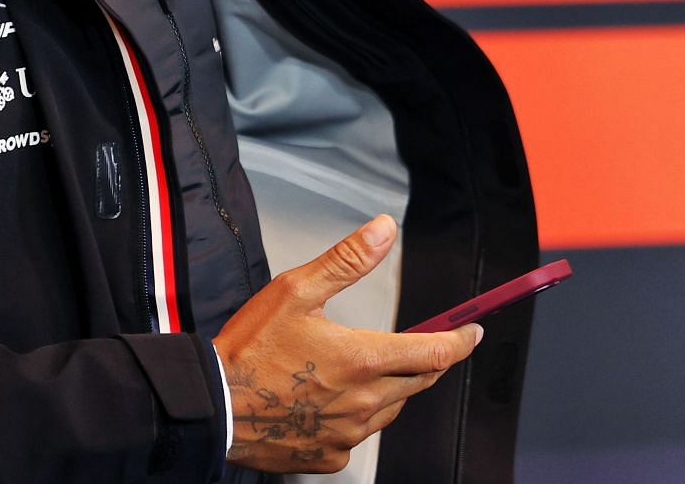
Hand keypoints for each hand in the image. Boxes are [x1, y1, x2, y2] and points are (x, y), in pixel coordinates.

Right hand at [212, 214, 481, 473]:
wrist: (211, 405)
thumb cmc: (250, 347)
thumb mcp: (296, 289)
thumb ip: (347, 260)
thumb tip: (385, 229)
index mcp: (363, 360)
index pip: (434, 354)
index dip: (459, 342)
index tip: (472, 332)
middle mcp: (364, 403)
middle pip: (417, 382)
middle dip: (427, 361)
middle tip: (423, 343)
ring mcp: (347, 434)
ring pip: (390, 410)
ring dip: (391, 388)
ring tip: (366, 368)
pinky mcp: (328, 456)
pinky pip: (358, 436)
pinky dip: (356, 417)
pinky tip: (331, 401)